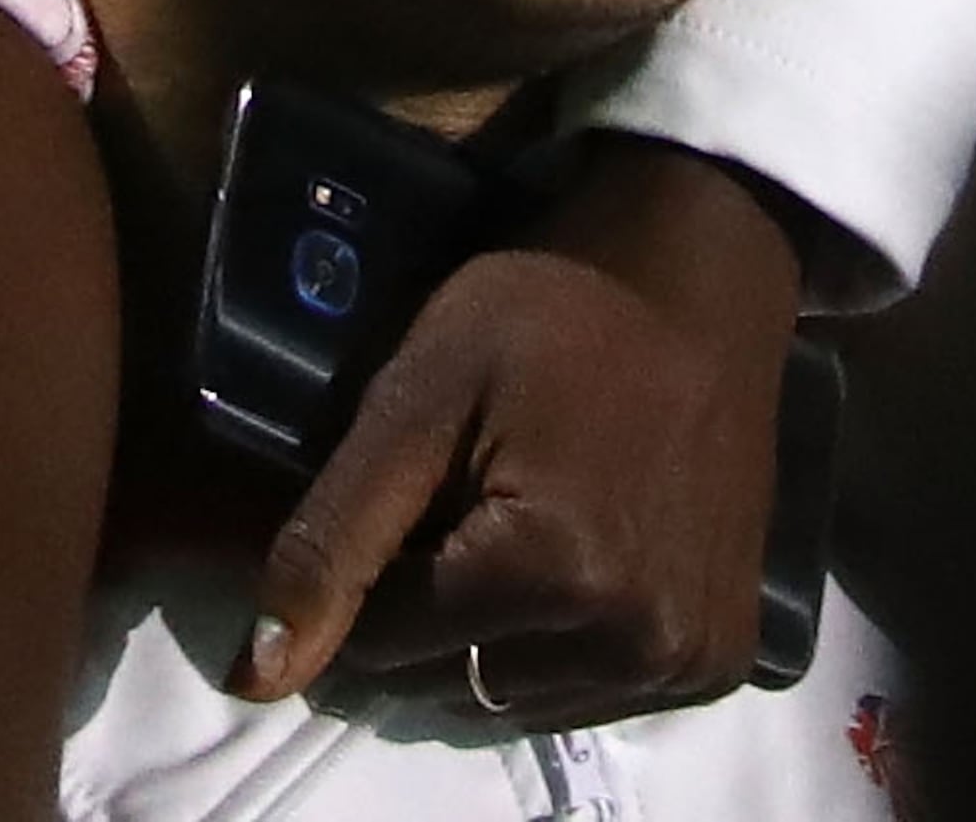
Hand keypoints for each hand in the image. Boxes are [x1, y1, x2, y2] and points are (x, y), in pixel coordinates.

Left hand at [240, 139, 803, 729]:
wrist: (702, 274)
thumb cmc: (553, 309)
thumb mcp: (423, 390)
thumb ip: (335, 535)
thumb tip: (256, 675)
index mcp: (552, 575)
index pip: (386, 645)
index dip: (365, 576)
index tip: (392, 501)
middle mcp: (628, 642)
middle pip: (453, 684)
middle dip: (428, 614)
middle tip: (451, 509)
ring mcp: (682, 659)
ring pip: (519, 701)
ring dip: (493, 642)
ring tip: (511, 531)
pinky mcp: (719, 658)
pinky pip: (597, 695)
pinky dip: (565, 649)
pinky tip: (574, 562)